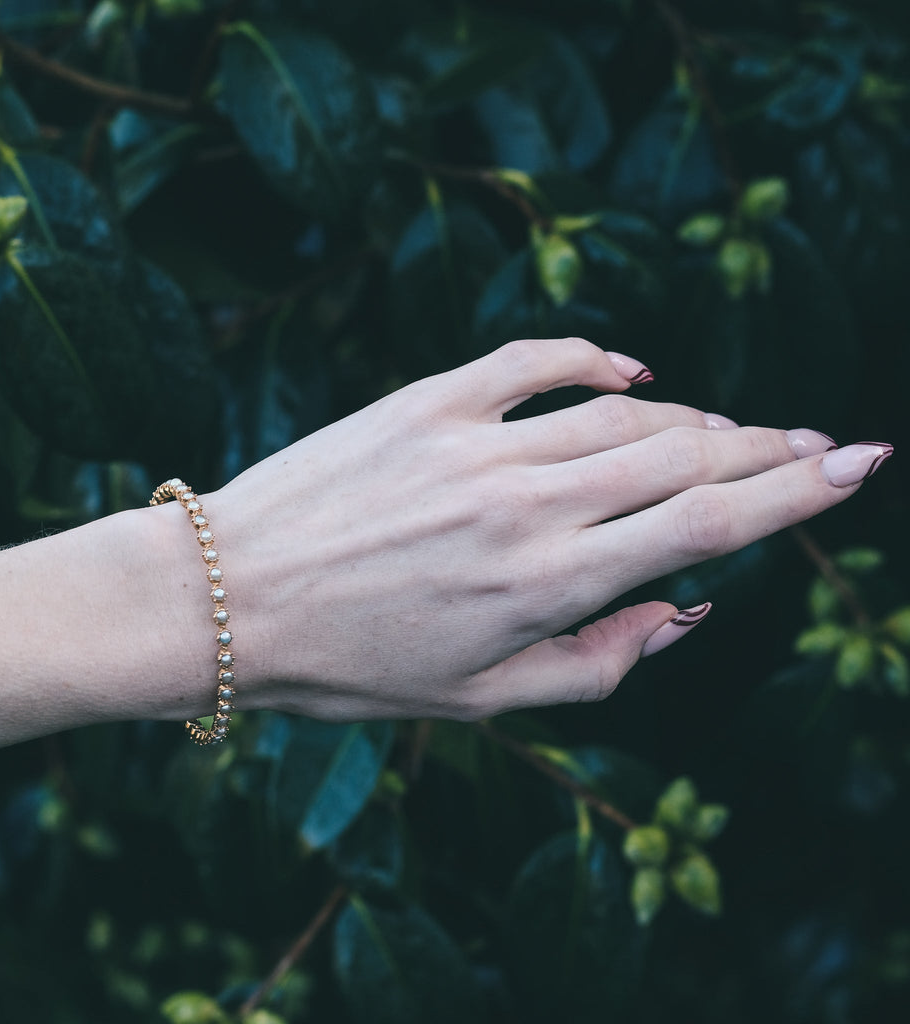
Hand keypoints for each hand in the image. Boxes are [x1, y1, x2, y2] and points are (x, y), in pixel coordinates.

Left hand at [206, 338, 889, 720]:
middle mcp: (527, 506)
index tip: (857, 464)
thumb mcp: (479, 701)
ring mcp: (475, 443)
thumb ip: (596, 660)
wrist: (228, 601)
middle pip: (683, 456)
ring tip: (734, 428)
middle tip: (814, 442)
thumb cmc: (348, 666)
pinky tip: (632, 367)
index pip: (704, 528)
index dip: (796, 493)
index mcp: (547, 587)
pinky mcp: (424, 403)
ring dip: (694, 415)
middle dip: (766, 448)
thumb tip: (682, 613)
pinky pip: (533, 359)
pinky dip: (593, 355)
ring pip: (623, 411)